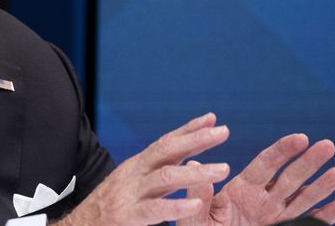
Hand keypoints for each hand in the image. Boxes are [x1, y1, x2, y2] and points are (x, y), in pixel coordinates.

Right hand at [55, 113, 230, 225]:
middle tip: (224, 132)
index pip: (165, 142)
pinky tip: (195, 204)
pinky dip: (176, 206)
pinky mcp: (127, 215)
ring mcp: (130, 193)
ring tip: (223, 170)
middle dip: (197, 140)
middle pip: (167, 150)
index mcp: (138, 165)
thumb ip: (156, 174)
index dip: (188, 130)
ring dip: (197, 173)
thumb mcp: (132, 184)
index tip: (212, 119)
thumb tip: (184, 162)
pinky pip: (155, 210)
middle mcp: (135, 174)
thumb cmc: (110, 207)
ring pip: (166, 177)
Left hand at [178, 134, 334, 225]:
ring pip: (302, 199)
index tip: (300, 137)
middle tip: (328, 145)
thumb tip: (195, 166)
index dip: (282, 150)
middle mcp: (261, 201)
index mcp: (240, 190)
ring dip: (322, 186)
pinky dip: (325, 216)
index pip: (265, 165)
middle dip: (308, 162)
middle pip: (289, 177)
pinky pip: (307, 223)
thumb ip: (199, 195)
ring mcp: (274, 218)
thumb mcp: (195, 216)